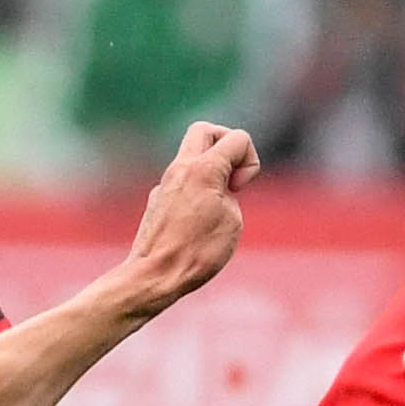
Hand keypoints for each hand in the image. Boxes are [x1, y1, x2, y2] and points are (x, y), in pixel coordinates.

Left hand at [120, 122, 258, 310]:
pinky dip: (195, 191)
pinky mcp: (157, 201)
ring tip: (217, 202)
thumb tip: (217, 189)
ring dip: (210, 170)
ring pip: (190, 156)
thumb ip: (229, 193)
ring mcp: (164, 184)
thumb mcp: (232, 219)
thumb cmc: (197, 251)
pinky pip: (180, 182)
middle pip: (204, 130)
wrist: (155, 275)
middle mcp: (180, 169)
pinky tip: (197, 220)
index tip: (238, 189)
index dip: (249, 162)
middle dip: (224, 146)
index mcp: (203, 168)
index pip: (237, 138)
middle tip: (230, 176)